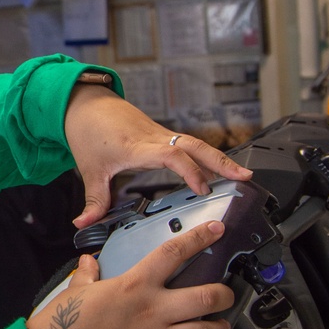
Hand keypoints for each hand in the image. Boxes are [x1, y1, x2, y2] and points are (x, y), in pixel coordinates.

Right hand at [27, 221, 234, 328]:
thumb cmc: (62, 322)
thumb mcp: (77, 289)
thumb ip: (89, 274)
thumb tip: (90, 263)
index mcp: (134, 285)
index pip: (174, 253)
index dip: (200, 238)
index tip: (217, 230)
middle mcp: (151, 311)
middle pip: (205, 297)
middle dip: (224, 295)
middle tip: (226, 295)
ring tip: (221, 328)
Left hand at [63, 83, 252, 229]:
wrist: (87, 105)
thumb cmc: (90, 132)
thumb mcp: (90, 170)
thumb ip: (94, 200)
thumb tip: (84, 223)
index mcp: (138, 147)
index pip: (171, 155)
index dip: (189, 171)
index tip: (202, 188)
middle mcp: (154, 138)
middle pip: (194, 146)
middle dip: (221, 161)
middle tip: (244, 176)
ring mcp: (161, 135)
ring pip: (196, 144)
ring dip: (219, 159)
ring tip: (243, 175)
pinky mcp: (163, 135)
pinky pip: (190, 145)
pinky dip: (207, 156)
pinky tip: (219, 169)